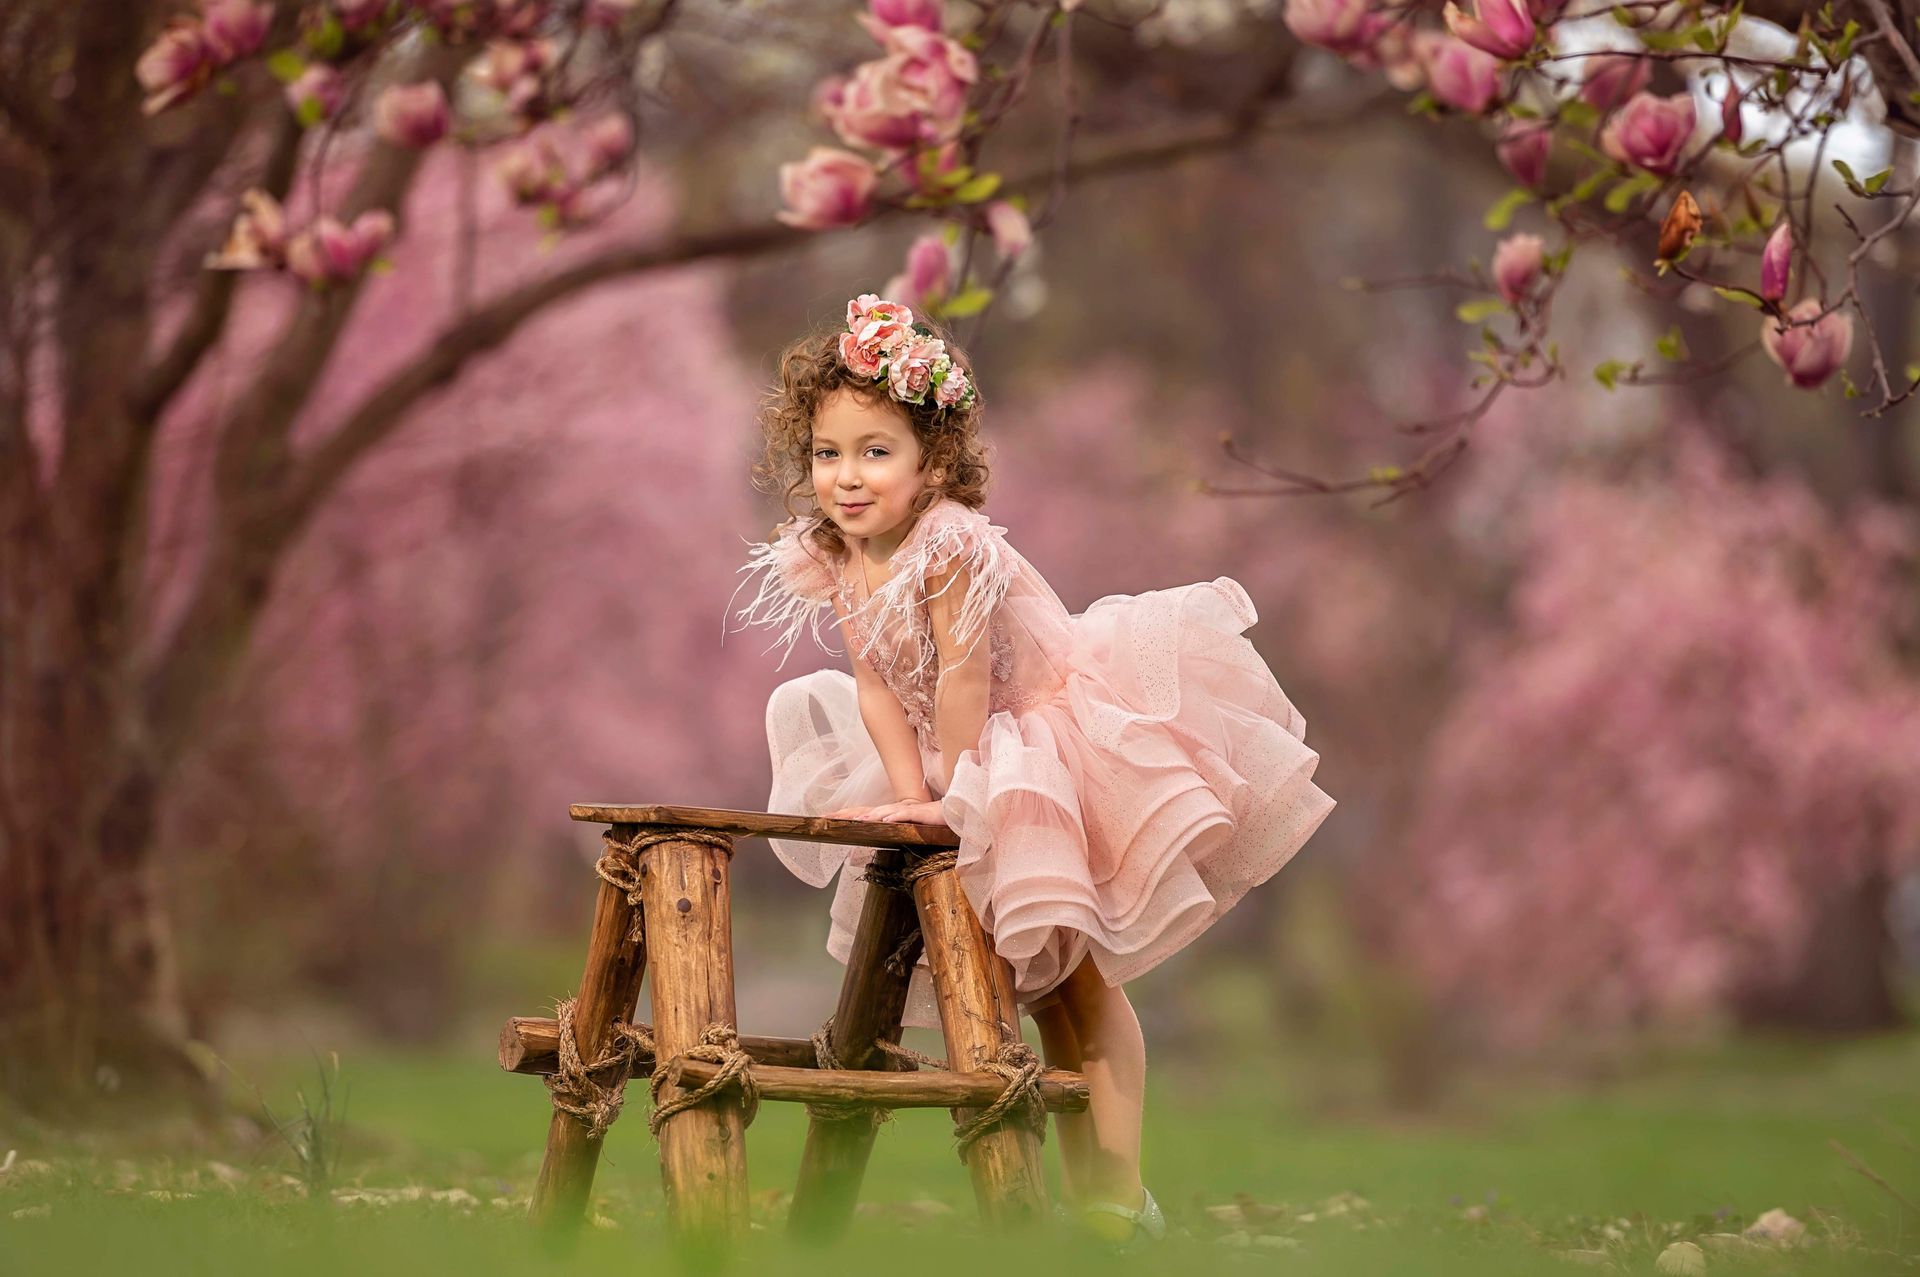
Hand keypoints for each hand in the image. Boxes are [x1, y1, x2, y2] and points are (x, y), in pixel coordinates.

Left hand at [824, 800, 945, 824]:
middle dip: (847, 814)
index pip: (862, 814)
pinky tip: (885, 819)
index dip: (845, 815)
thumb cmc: (928, 823)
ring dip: (870, 816)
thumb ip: (892, 832)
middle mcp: (894, 810)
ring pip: (884, 812)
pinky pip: (906, 814)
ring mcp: (906, 810)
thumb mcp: (906, 829)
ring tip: (855, 821)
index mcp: (889, 814)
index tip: (826, 818)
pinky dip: (895, 816)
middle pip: (866, 811)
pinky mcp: (920, 813)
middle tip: (828, 818)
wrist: (953, 813)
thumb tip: (875, 839)